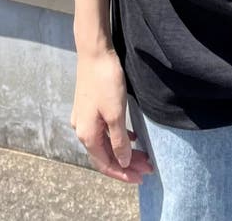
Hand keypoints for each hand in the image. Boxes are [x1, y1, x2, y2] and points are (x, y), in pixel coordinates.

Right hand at [70, 47, 154, 183]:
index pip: (105, 163)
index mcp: (87, 135)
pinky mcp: (90, 107)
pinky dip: (118, 137)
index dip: (123, 173)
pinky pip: (105, 130)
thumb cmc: (105, 82)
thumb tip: (122, 161)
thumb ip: (119, 141)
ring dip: (124, 150)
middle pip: (106, 154)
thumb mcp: (116, 114)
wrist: (94, 53)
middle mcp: (83, 130)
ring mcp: (85, 118)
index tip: (141, 178)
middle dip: (127, 163)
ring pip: (106, 142)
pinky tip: (131, 136)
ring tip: (143, 155)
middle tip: (148, 167)